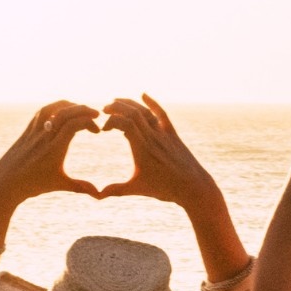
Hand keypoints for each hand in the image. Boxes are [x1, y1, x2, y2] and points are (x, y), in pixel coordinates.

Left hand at [0, 101, 102, 211]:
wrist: (6, 183)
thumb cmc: (33, 185)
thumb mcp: (59, 185)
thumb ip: (80, 187)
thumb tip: (99, 195)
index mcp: (54, 149)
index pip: (73, 125)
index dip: (89, 123)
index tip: (98, 131)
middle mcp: (44, 137)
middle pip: (65, 113)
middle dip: (83, 110)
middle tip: (96, 115)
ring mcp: (34, 131)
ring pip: (52, 108)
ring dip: (69, 105)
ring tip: (81, 110)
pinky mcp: (27, 131)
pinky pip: (42, 112)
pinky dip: (55, 107)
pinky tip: (63, 111)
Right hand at [97, 95, 216, 208]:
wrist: (193, 187)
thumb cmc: (165, 189)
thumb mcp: (138, 189)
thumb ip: (116, 190)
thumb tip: (97, 195)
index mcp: (142, 148)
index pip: (124, 123)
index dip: (110, 121)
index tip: (102, 129)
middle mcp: (152, 137)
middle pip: (132, 113)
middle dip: (116, 107)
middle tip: (103, 110)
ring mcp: (163, 134)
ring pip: (145, 111)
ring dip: (129, 103)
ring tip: (116, 101)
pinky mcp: (172, 134)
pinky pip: (161, 114)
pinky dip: (152, 103)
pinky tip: (143, 95)